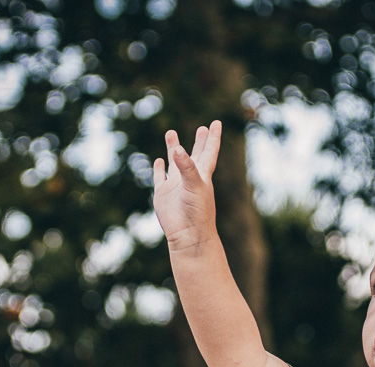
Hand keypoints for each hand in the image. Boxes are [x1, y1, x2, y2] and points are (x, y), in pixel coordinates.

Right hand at [152, 120, 221, 251]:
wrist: (187, 235)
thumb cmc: (197, 212)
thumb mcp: (194, 185)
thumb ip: (186, 167)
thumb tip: (177, 149)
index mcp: (202, 174)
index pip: (209, 151)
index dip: (213, 137)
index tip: (216, 123)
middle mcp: (190, 177)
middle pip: (195, 154)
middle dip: (199, 141)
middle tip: (202, 128)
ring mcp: (176, 185)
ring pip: (175, 162)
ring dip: (173, 148)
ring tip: (171, 132)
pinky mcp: (163, 194)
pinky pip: (160, 177)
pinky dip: (159, 168)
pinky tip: (159, 160)